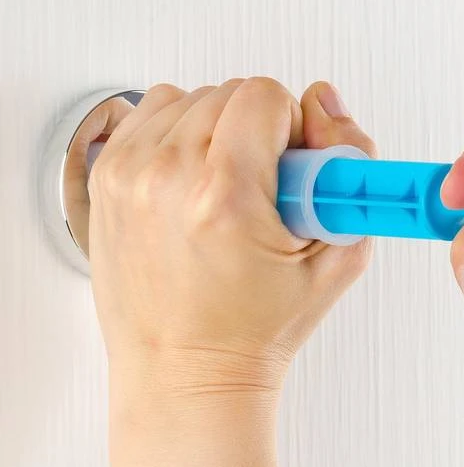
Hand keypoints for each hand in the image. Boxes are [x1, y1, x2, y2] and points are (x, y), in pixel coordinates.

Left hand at [89, 77, 374, 404]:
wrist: (186, 373)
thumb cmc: (253, 329)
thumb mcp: (337, 256)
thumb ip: (351, 167)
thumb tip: (326, 102)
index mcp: (224, 198)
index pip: (266, 96)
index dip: (293, 128)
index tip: (292, 170)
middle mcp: (166, 179)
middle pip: (230, 93)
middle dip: (260, 131)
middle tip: (264, 188)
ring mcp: (128, 175)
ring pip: (193, 98)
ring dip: (219, 130)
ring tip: (227, 187)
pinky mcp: (107, 177)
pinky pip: (154, 113)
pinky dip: (180, 134)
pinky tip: (194, 178)